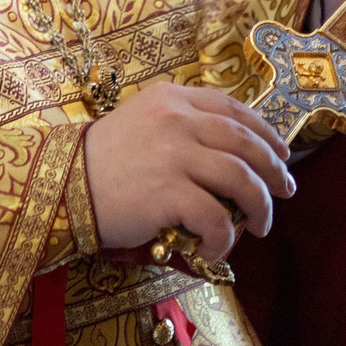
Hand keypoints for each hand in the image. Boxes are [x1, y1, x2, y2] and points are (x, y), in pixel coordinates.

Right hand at [83, 81, 293, 259]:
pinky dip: (224, 235)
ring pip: (240, 177)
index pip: (233, 109)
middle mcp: (177, 120)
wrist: (59, 186)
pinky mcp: (168, 191)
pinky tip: (217, 246)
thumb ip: (179, 127)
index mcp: (172, 98)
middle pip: (245, 142)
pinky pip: (215, 216)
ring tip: (263, 224)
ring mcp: (174, 154)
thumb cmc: (99, 161)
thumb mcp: (140, 123)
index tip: (281, 152)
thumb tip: (227, 155)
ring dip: (260, 205)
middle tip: (286, 190)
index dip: (264, 132)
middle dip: (274, 169)